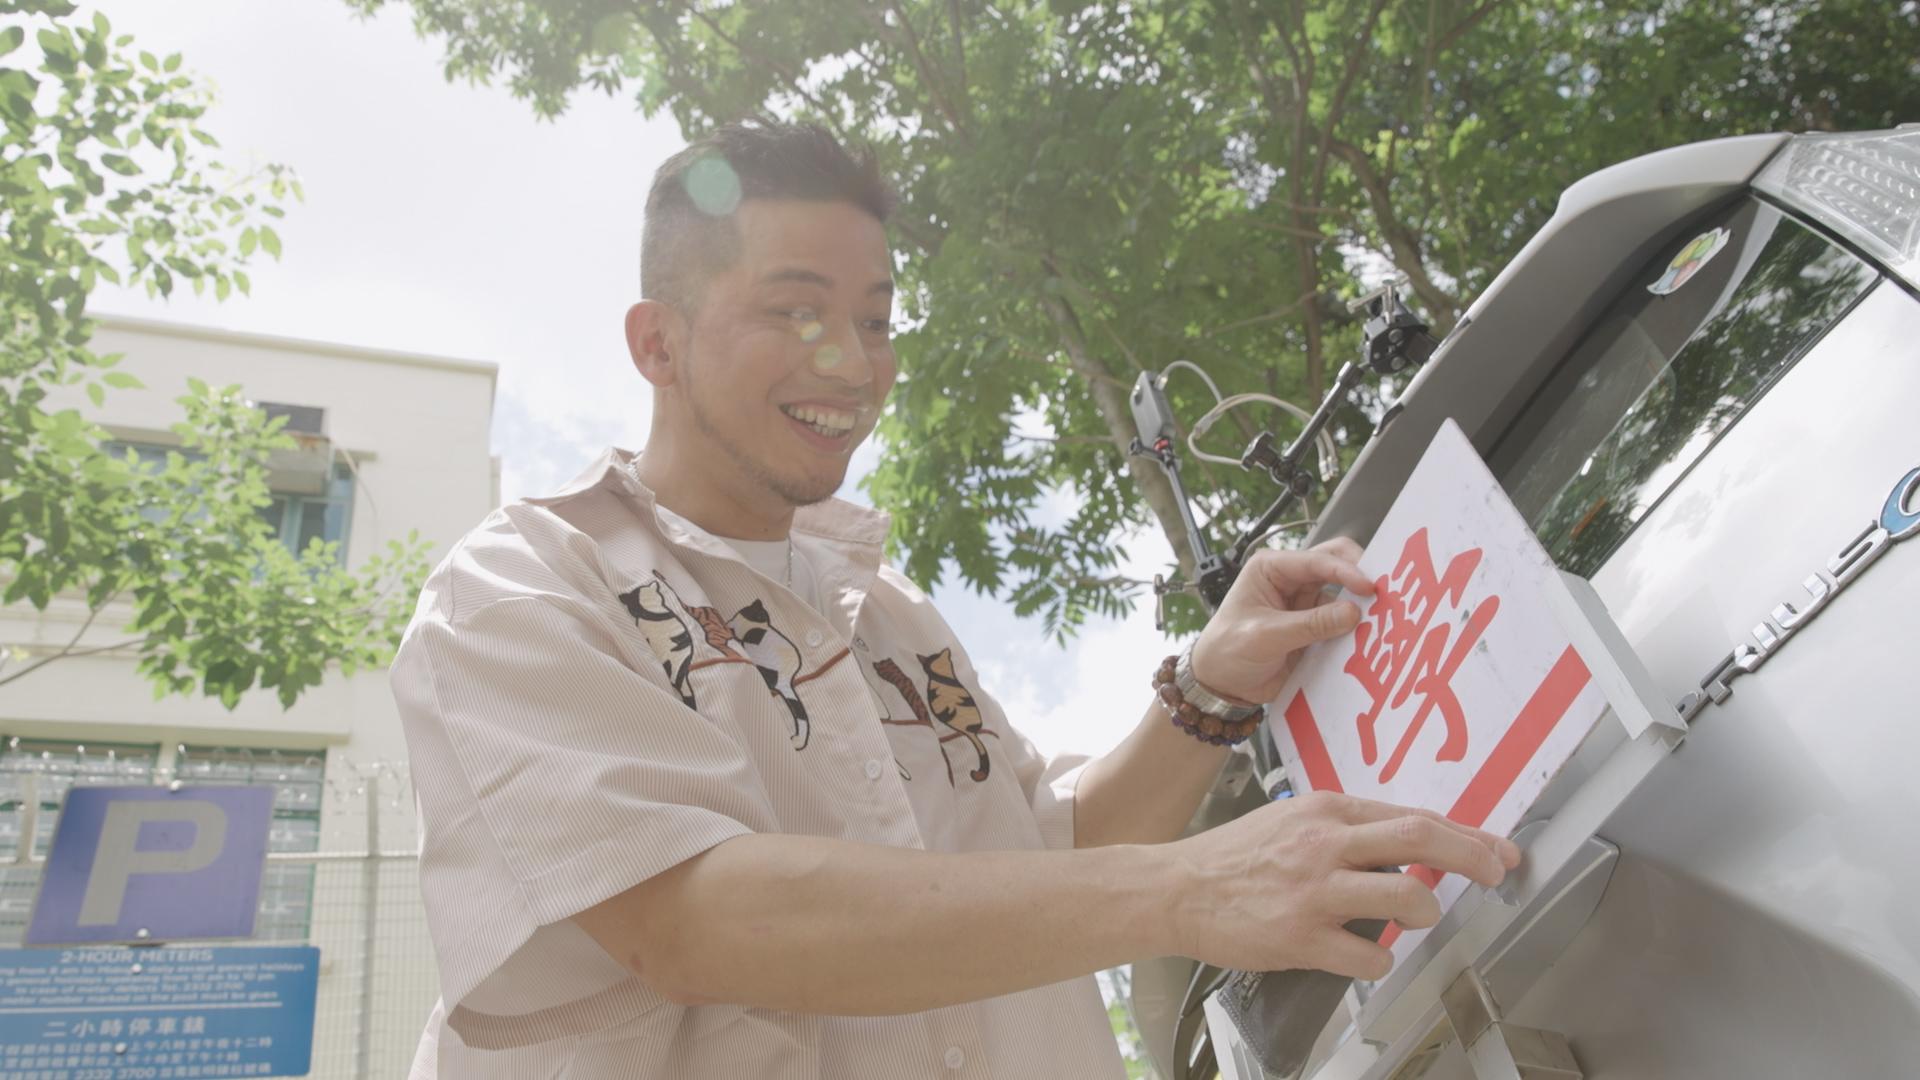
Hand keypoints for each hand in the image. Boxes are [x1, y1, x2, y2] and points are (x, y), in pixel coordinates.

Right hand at [1166, 791, 1521, 978]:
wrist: (1176, 888)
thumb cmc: (1234, 858)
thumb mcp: (1291, 820)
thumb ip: (1344, 828)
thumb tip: (1405, 843)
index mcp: (1326, 810)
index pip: (1413, 816)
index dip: (1466, 834)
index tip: (1497, 850)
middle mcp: (1325, 843)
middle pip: (1421, 840)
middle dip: (1473, 858)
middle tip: (1497, 873)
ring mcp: (1314, 890)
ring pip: (1406, 897)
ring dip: (1426, 912)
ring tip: (1416, 918)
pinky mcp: (1300, 935)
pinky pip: (1369, 956)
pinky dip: (1380, 961)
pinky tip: (1366, 956)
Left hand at [1188, 538, 1373, 706]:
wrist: (1220, 685)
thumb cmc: (1226, 651)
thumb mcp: (1265, 636)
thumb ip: (1310, 625)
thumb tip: (1353, 613)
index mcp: (1272, 568)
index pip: (1317, 560)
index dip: (1347, 571)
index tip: (1370, 587)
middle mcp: (1291, 580)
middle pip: (1336, 566)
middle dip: (1360, 577)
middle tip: (1384, 593)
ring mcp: (1305, 604)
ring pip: (1343, 595)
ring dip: (1361, 605)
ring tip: (1384, 617)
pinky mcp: (1314, 627)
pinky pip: (1342, 622)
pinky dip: (1356, 628)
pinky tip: (1370, 635)